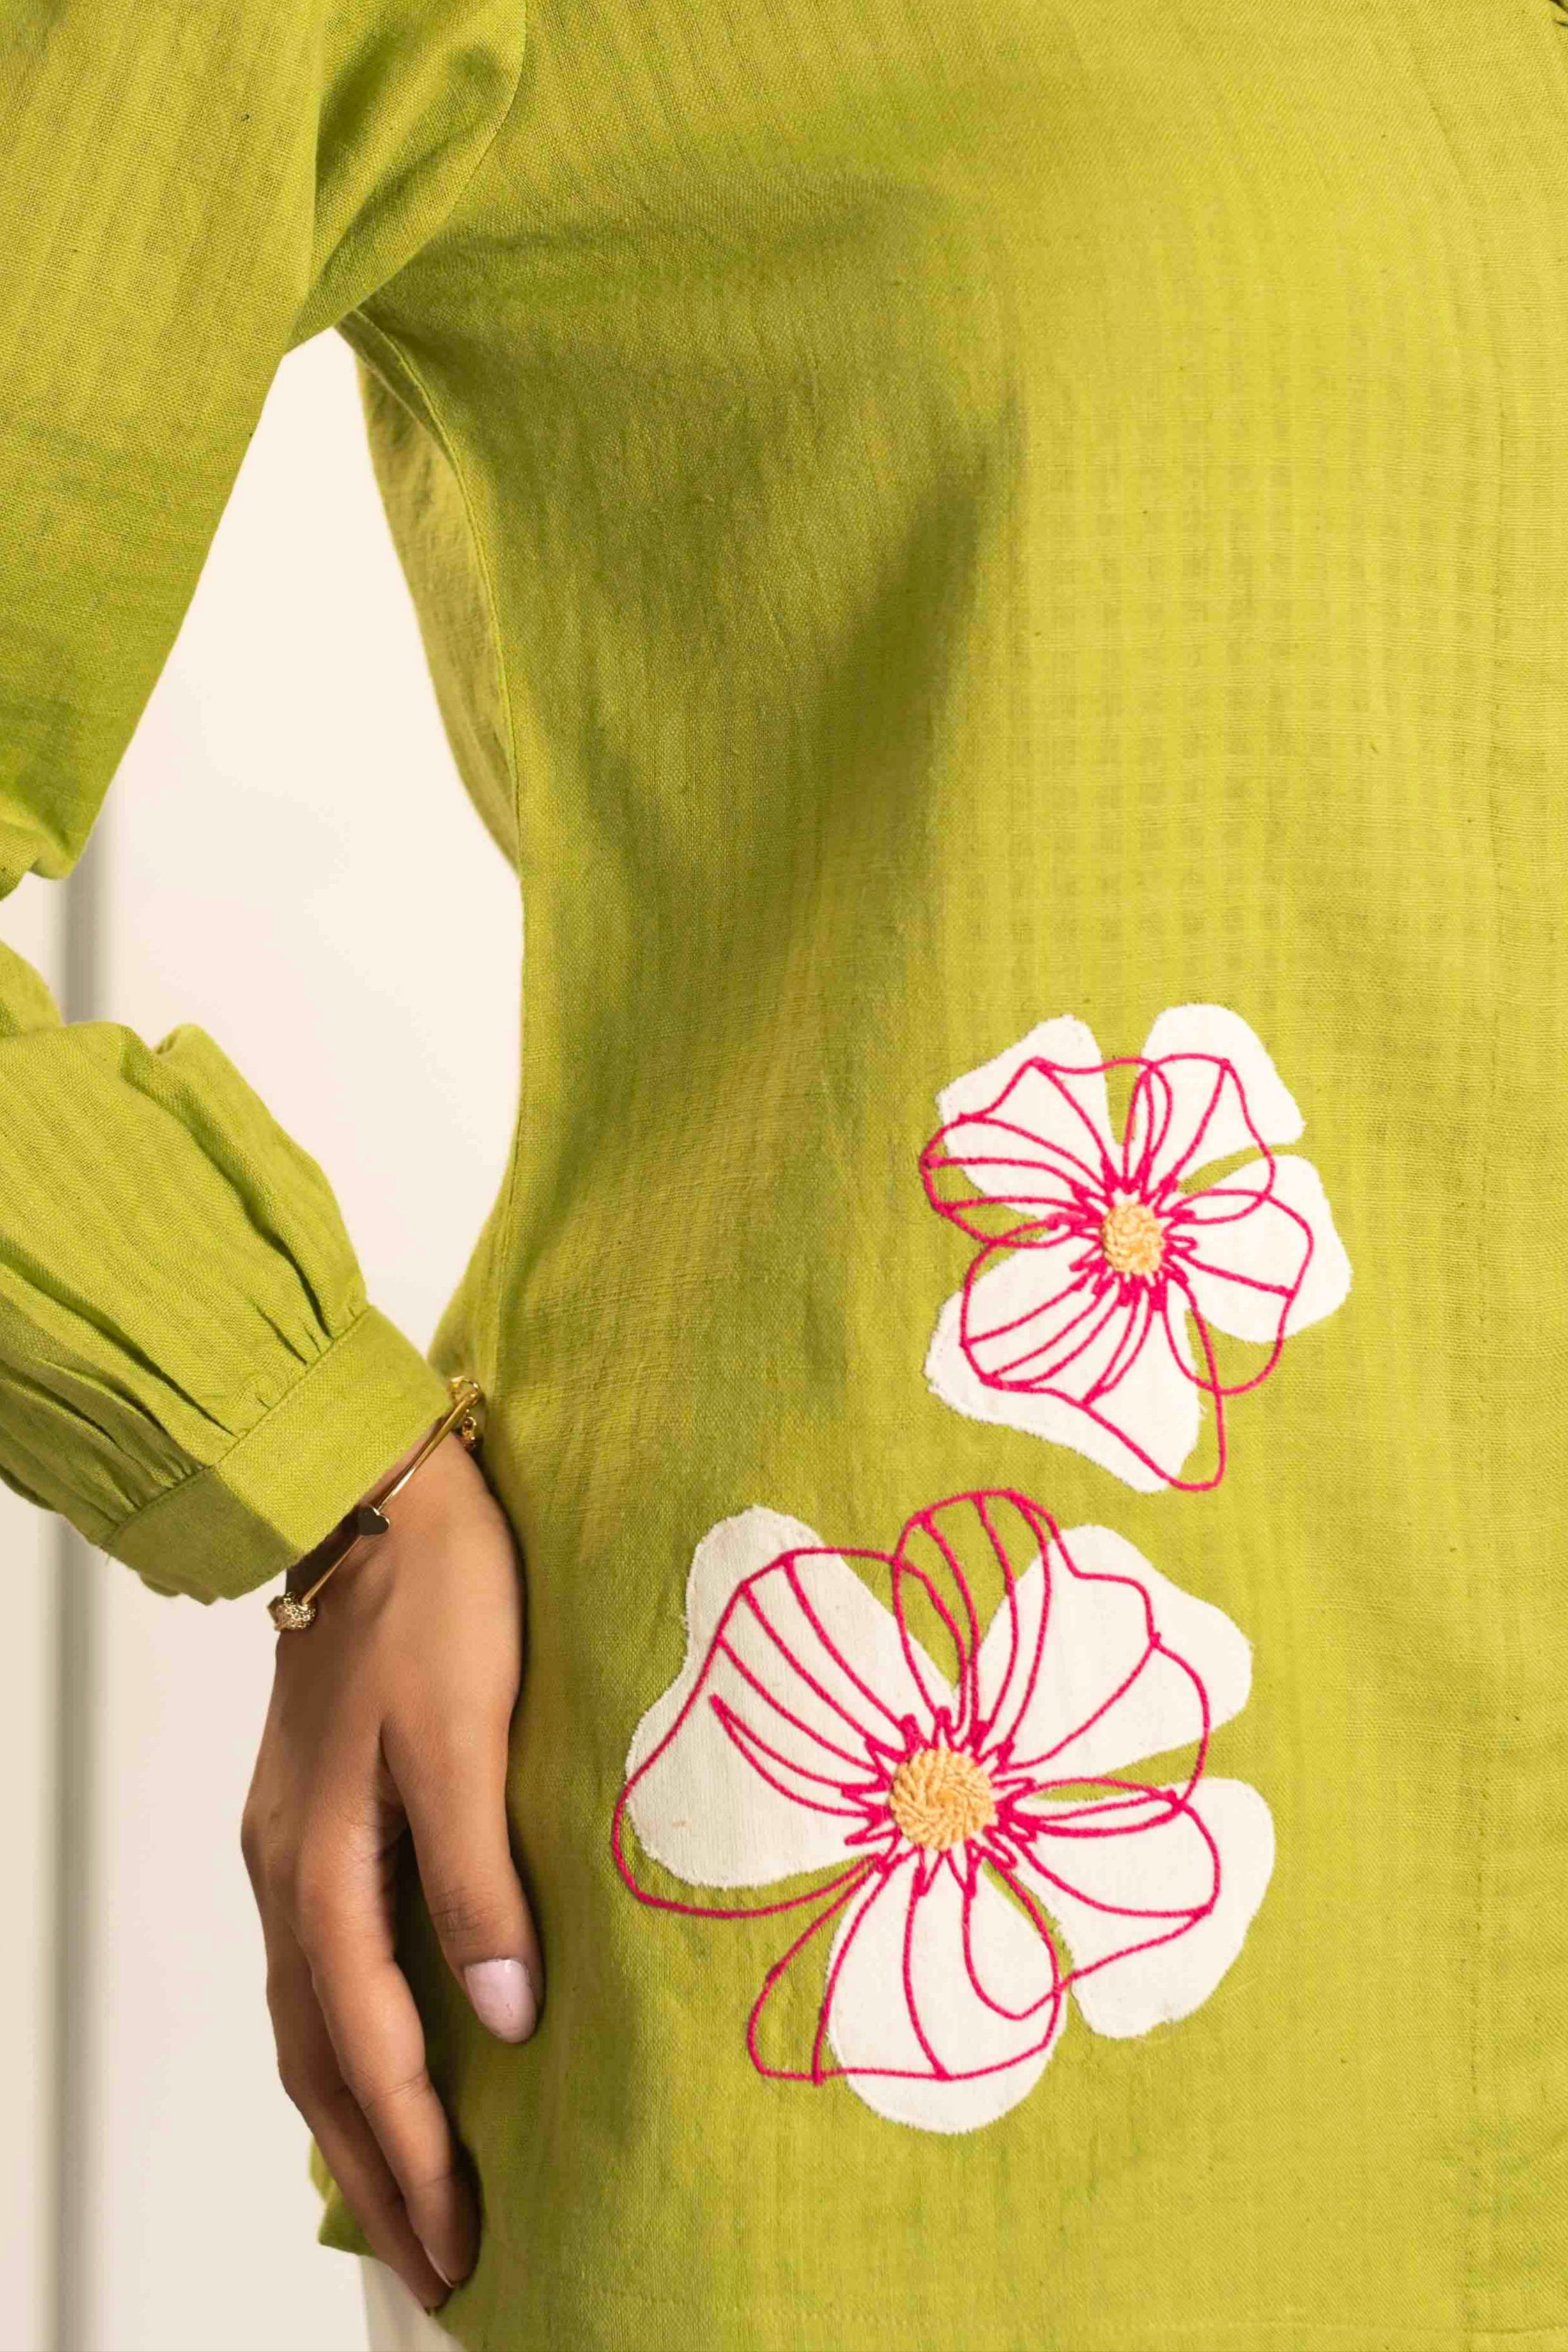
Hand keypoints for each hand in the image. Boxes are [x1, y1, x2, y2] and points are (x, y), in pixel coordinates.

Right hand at [241, 1429, 538, 2309]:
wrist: (371, 1494)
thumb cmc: (432, 1600)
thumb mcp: (465, 1735)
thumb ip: (478, 1879)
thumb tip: (503, 2019)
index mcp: (323, 1864)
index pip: (369, 2049)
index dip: (416, 2154)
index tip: (459, 2244)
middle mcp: (291, 1871)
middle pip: (322, 2058)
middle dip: (377, 2166)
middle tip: (436, 2261)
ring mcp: (293, 1844)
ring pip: (313, 2018)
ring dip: (356, 2112)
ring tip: (407, 2189)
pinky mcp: (313, 1815)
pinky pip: (321, 1963)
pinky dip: (347, 2036)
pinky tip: (382, 2052)